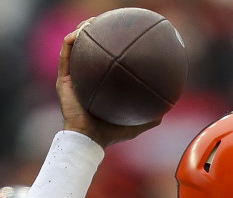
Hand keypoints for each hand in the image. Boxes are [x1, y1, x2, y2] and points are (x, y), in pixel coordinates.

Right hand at [57, 25, 162, 147]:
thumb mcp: (135, 124)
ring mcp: (72, 78)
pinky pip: (66, 54)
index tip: (122, 35)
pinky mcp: (63, 80)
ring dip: (82, 30)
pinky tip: (82, 31)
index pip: (103, 61)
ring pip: (74, 46)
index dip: (110, 46)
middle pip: (88, 49)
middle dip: (95, 31)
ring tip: (92, 22)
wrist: (88, 140)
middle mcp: (84, 79)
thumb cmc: (109, 134)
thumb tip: (169, 108)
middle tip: (107, 22)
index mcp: (98, 85)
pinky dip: (72, 40)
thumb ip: (151, 116)